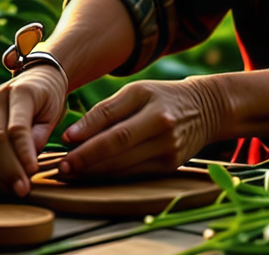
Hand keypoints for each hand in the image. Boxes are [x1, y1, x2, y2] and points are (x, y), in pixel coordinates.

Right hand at [0, 65, 67, 196]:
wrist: (32, 81)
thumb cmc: (46, 100)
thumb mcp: (53, 115)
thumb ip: (40, 136)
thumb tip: (26, 164)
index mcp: (18, 90)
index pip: (16, 127)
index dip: (23, 153)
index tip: (33, 172)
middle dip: (8, 170)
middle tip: (22, 190)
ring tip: (11, 189)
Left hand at [57, 76, 226, 178]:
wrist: (207, 109)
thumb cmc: (163, 96)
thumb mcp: (137, 91)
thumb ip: (106, 111)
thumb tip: (73, 135)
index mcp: (153, 109)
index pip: (114, 127)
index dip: (87, 137)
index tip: (64, 144)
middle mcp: (163, 133)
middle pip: (118, 151)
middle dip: (86, 161)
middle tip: (62, 168)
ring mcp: (168, 153)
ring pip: (124, 167)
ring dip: (95, 172)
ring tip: (71, 172)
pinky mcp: (169, 168)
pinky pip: (134, 174)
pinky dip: (112, 176)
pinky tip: (94, 174)